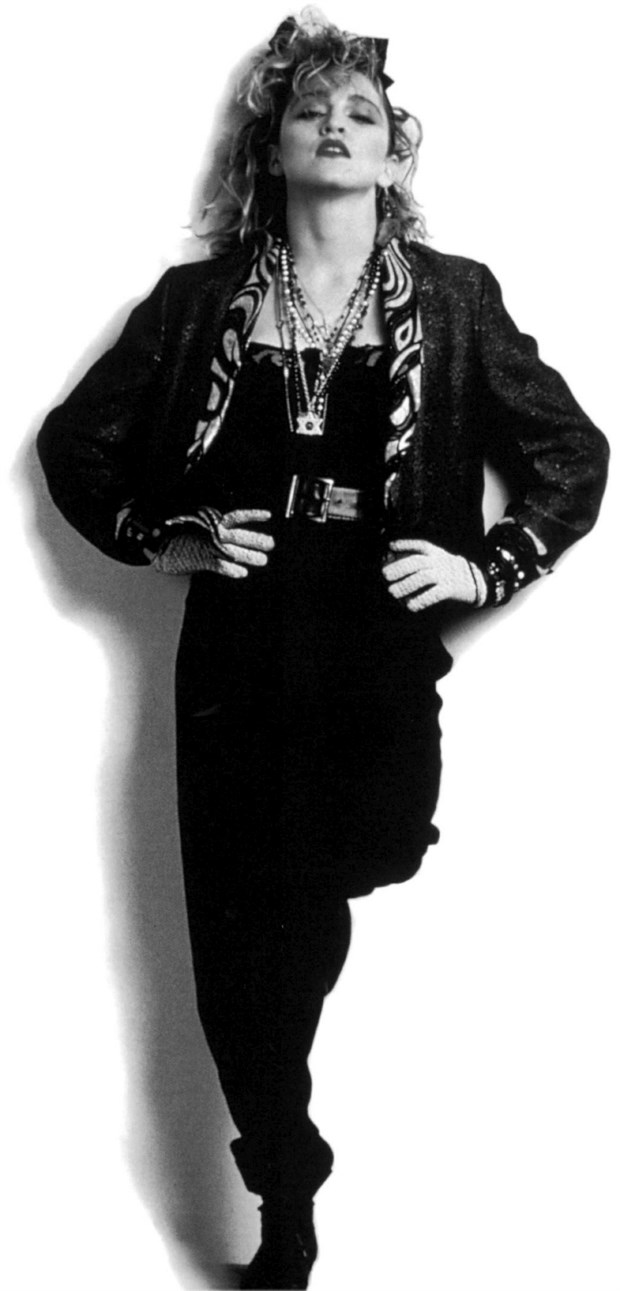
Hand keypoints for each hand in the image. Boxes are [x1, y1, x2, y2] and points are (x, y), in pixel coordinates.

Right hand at [152, 508, 274, 576]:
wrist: (158, 542)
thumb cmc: (180, 535)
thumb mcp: (200, 526)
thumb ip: (217, 529)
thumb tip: (239, 537)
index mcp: (212, 521)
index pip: (236, 516)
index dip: (252, 515)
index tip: (268, 515)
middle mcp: (211, 532)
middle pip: (238, 535)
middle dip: (256, 540)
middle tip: (270, 544)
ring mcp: (205, 545)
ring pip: (232, 551)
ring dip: (249, 556)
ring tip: (262, 560)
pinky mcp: (199, 559)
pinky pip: (218, 565)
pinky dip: (230, 570)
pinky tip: (241, 573)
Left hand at [382, 538, 482, 610]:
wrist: (476, 580)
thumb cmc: (450, 569)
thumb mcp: (438, 557)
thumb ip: (421, 558)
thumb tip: (397, 559)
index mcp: (436, 553)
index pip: (420, 545)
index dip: (405, 544)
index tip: (390, 546)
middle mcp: (439, 562)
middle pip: (417, 562)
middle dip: (400, 568)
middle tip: (385, 575)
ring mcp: (445, 575)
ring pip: (423, 578)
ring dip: (406, 585)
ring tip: (393, 592)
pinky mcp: (450, 589)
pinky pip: (433, 595)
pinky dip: (420, 600)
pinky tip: (410, 606)